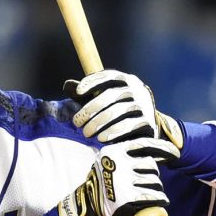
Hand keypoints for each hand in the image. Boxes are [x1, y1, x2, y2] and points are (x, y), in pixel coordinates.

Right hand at [57, 137, 178, 215]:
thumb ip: (127, 156)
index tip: (176, 153)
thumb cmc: (103, 185)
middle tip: (144, 184)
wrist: (89, 209)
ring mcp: (124, 180)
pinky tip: (155, 202)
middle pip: (151, 166)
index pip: (144, 144)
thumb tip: (156, 153)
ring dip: (156, 189)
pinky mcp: (129, 198)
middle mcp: (119, 163)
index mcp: (114, 151)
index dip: (163, 148)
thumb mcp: (109, 163)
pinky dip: (159, 200)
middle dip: (153, 176)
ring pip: (155, 182)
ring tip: (144, 195)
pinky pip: (155, 197)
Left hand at [64, 70, 182, 148]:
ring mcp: (143, 104)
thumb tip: (67, 85)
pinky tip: (101, 138)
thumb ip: (87, 93)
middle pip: (110, 95)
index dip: (92, 81)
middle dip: (90, 109)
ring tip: (86, 133)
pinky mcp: (148, 121)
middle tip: (76, 122)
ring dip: (99, 123)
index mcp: (125, 80)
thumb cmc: (117, 109)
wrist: (144, 126)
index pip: (108, 76)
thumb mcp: (103, 98)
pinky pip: (129, 125)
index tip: (78, 91)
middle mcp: (136, 89)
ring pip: (118, 111)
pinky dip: (113, 132)